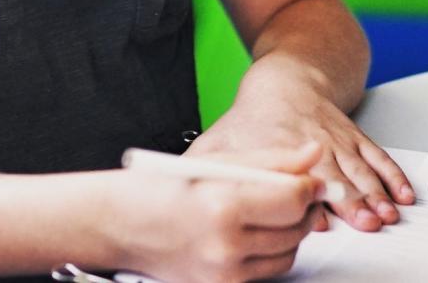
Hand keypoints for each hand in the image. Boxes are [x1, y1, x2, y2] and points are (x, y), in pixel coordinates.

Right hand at [104, 142, 324, 282]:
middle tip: (296, 190)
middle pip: (295, 228)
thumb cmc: (155, 189)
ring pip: (288, 252)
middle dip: (303, 207)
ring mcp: (225, 273)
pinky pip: (268, 270)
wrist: (117, 226)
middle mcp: (226, 246)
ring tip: (270, 209)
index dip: (308, 185)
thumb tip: (310, 156)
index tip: (309, 178)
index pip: (292, 198)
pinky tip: (253, 231)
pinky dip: (271, 250)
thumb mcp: (211, 162)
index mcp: (221, 206)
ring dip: (290, 230)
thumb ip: (268, 160)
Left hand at [186, 77, 414, 232]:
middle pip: (334, 176)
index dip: (306, 198)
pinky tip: (402, 194)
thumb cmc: (254, 117)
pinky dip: (393, 177)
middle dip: (351, 200)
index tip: (317, 219)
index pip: (293, 176)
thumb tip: (177, 188)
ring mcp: (337, 142)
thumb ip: (204, 166)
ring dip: (375, 194)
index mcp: (279, 146)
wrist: (288, 78)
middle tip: (365, 222)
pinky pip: (379, 158)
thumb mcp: (221, 139)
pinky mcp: (356, 139)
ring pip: (360, 170)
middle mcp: (312, 144)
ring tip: (385, 213)